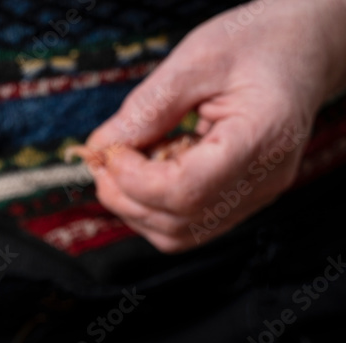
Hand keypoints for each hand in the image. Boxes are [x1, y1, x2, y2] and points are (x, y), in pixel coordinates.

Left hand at [85, 0, 345, 252]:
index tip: (109, 152)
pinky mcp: (240, 202)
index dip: (136, 181)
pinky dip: (151, 208)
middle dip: (125, 196)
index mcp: (261, 137)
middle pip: (177, 221)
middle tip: (103, 158)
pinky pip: (185, 227)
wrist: (304, 50)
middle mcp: (264, 180)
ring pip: (176, 234)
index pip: (187, 190)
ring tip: (122, 163)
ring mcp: (254, 197)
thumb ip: (148, 107)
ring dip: (133, 206)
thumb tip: (101, 146)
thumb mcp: (198, 59)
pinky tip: (146, 171)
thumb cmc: (259, 44)